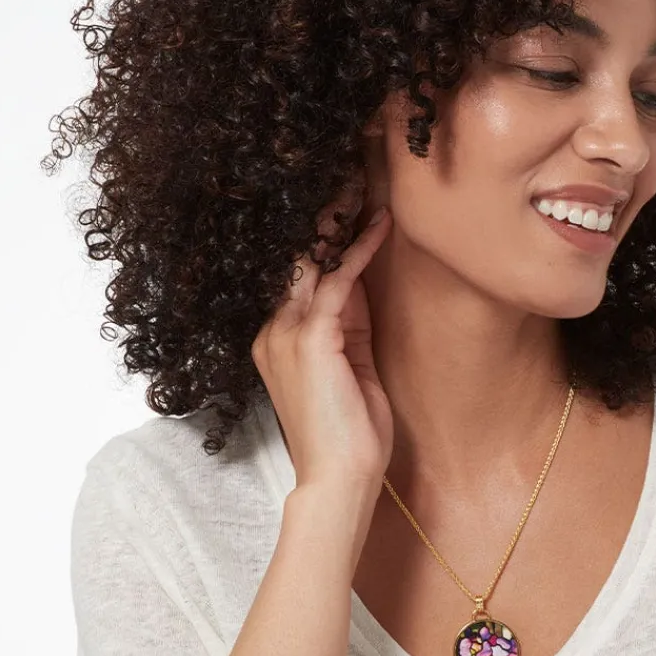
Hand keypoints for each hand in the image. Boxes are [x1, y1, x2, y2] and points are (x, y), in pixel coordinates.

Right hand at [251, 198, 393, 490]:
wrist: (340, 481)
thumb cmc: (349, 435)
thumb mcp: (350, 368)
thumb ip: (349, 326)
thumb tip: (359, 282)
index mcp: (278, 339)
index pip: (298, 275)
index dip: (321, 238)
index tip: (343, 204)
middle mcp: (273, 330)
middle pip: (295, 257)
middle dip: (320, 215)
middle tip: (346, 174)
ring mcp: (286, 333)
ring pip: (309, 258)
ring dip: (336, 219)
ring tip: (359, 181)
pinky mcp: (312, 339)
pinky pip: (338, 280)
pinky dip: (361, 250)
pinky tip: (383, 224)